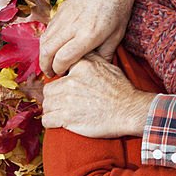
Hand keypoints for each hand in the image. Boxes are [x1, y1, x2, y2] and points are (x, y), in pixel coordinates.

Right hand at [40, 0, 144, 75]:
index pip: (63, 59)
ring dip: (43, 54)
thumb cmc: (119, 9)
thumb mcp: (117, 35)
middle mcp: (73, 26)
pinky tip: (54, 46)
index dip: (60, 70)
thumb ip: (105, 54)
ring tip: (49, 62)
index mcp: (88, 35)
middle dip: (46, 66)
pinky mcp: (61, 9)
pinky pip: (48, 28)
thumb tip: (98, 70)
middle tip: (51, 73)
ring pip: (44, 40)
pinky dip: (46, 40)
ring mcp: (65, 16)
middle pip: (47, 51)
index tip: (63, 74)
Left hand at [41, 55, 155, 137]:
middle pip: (48, 90)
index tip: (64, 87)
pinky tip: (60, 122)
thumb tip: (81, 53)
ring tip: (62, 113)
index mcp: (80, 67)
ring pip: (46, 105)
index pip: (58, 70)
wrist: (129, 111)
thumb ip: (91, 58)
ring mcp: (67, 100)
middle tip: (63, 102)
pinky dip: (51, 122)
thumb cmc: (121, 90)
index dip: (60, 80)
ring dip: (52, 110)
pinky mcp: (66, 118)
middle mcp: (71, 82)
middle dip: (54, 97)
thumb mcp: (107, 65)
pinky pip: (47, 120)